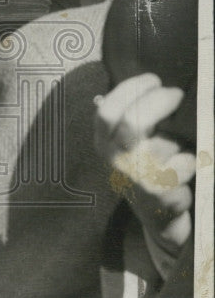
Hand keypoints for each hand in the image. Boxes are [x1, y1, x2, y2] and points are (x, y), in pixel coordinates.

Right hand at [94, 73, 194, 255]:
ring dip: (180, 139)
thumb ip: (126, 118)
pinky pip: (185, 164)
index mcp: (104, 144)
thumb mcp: (127, 146)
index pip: (106, 112)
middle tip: (177, 95)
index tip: (153, 79)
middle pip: (133, 122)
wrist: (159, 218)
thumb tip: (137, 86)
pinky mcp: (160, 196)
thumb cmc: (148, 171)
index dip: (130, 89)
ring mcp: (137, 180)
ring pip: (165, 143)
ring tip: (184, 142)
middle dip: (160, 101)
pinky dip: (192, 162)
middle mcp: (116, 161)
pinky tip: (188, 169)